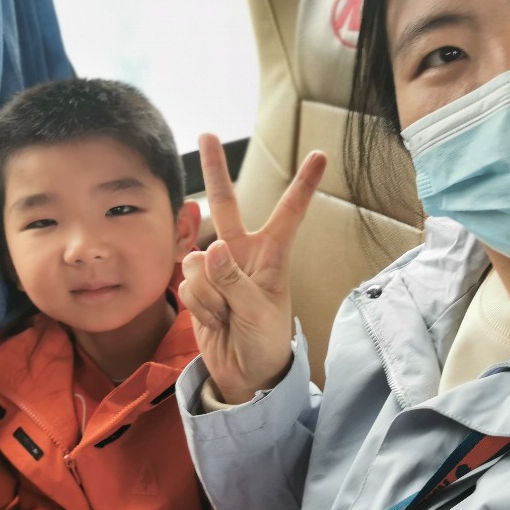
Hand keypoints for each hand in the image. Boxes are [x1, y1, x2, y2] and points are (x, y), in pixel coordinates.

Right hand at [180, 134, 325, 403]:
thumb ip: (233, 282)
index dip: (304, 184)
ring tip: (228, 315)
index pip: (289, 214)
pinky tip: (214, 320)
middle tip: (206, 134)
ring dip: (210, 293)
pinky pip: (188, 283)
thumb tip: (210, 249)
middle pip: (226, 205)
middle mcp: (243, 254)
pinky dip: (199, 305)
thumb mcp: (258, 312)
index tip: (321, 155)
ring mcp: (218, 269)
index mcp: (272, 255)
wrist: (245, 374)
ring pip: (200, 260)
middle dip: (215, 170)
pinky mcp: (197, 286)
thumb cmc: (265, 341)